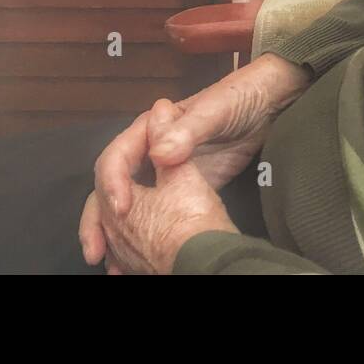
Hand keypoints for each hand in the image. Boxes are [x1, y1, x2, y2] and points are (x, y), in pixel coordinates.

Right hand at [79, 53, 309, 269]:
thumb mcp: (215, 110)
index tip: (120, 210)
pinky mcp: (180, 192)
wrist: (268, 105)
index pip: (117, 158)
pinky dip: (141, 237)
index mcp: (149, 129)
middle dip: (99, 218)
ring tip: (108, 264)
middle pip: (112, 186)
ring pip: (129, 206)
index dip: (113, 184)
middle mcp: (148, 151)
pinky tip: (136, 262)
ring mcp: (163, 174)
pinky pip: (154, 216)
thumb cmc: (238, 99)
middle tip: (95, 250)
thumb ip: (188, 130)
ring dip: (114, 234)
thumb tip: (158, 154)